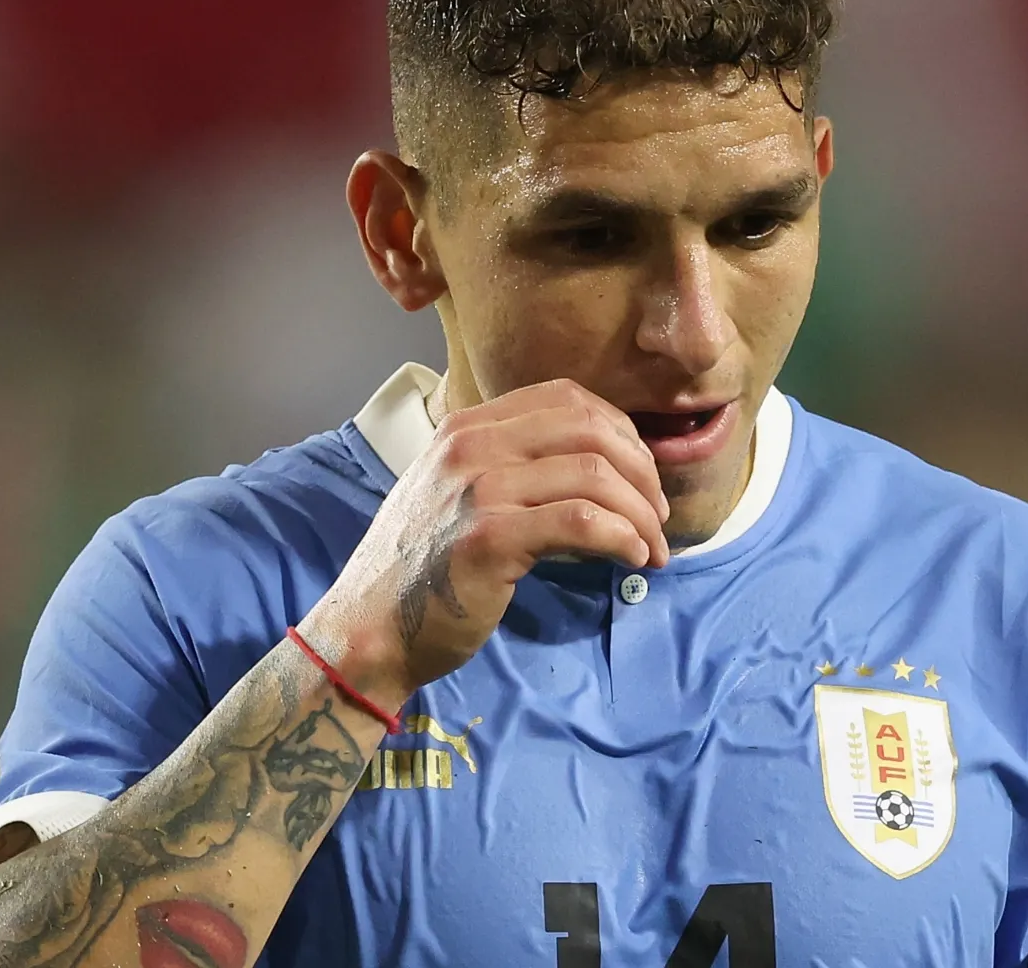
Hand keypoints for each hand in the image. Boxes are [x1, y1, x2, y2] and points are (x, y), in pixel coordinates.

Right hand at [298, 379, 668, 701]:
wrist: (370, 629)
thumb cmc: (422, 570)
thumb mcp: (455, 493)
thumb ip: (509, 466)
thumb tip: (599, 468)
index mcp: (466, 426)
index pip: (567, 398)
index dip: (620, 430)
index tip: (640, 473)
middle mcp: (470, 445)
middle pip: (590, 430)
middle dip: (642, 472)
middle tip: (657, 515)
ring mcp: (478, 488)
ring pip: (595, 475)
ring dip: (640, 513)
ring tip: (651, 546)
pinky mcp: (490, 537)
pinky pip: (582, 523)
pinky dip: (621, 538)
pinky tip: (631, 558)